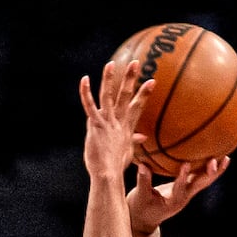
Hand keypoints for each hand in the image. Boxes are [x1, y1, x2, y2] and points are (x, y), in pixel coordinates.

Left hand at [80, 58, 149, 181]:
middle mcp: (118, 122)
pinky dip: (86, 93)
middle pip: (126, 96)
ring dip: (109, 79)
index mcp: (125, 128)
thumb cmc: (115, 167)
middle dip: (131, 78)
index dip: (144, 93)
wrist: (107, 175)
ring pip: (108, 96)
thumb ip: (134, 140)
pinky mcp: (95, 125)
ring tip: (111, 64)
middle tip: (136, 62)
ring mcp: (107, 123)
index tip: (152, 80)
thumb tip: (143, 136)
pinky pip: (90, 106)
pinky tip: (84, 80)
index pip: (137, 106)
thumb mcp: (128, 151)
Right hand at [126, 157, 228, 235]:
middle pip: (199, 185)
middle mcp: (183, 198)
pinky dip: (209, 170)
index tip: (186, 164)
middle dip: (208, 174)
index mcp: (172, 201)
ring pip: (204, 182)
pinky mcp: (186, 189)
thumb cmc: (140, 209)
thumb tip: (143, 164)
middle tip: (215, 161)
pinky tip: (217, 158)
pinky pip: (201, 178)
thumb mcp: (139, 197)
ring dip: (215, 171)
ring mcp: (187, 194)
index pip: (179, 188)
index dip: (182, 177)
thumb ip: (143, 181)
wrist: (144, 221)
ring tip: (226, 158)